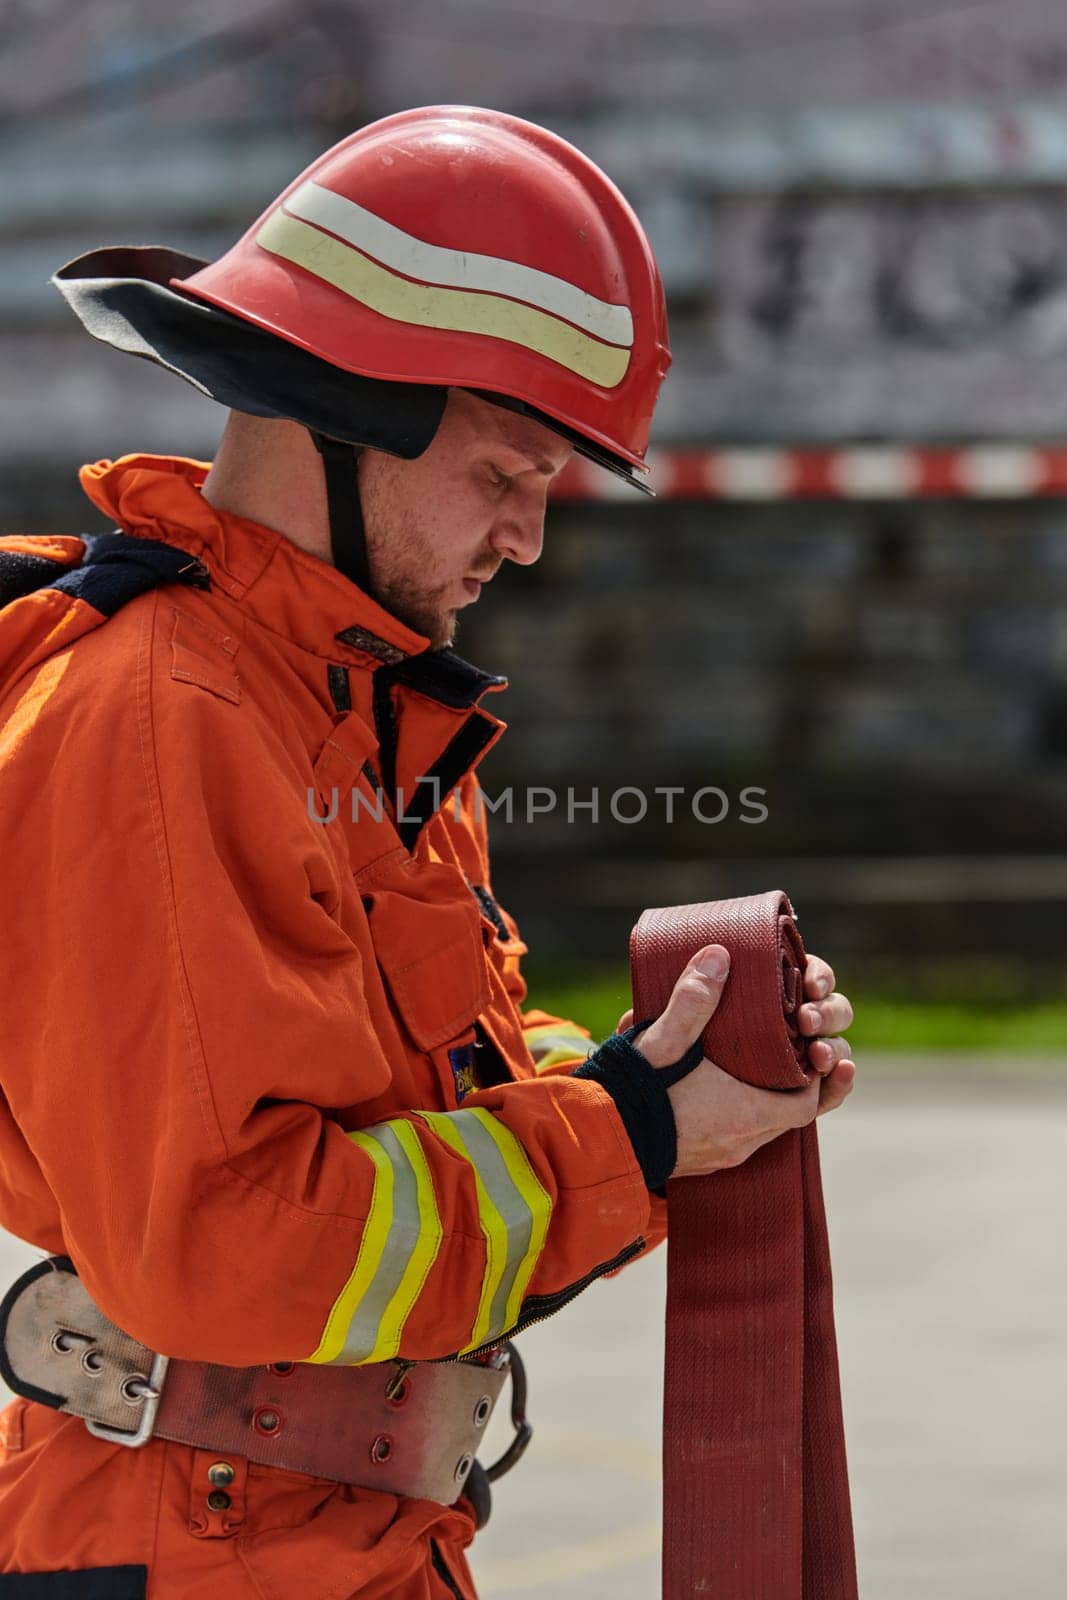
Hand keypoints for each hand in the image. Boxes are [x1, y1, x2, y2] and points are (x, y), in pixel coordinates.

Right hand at [614, 944, 855, 1179]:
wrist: (596, 1140)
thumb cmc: (634, 1093)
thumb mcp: (665, 1040)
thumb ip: (693, 999)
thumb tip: (719, 954)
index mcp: (745, 1115)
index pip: (806, 1104)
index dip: (818, 1080)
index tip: (813, 1053)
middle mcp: (739, 1143)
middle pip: (787, 1117)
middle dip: (795, 1086)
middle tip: (793, 1054)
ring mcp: (718, 1156)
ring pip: (760, 1130)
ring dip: (765, 1101)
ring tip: (757, 1067)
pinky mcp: (698, 1162)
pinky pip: (733, 1138)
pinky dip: (738, 1115)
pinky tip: (720, 1091)